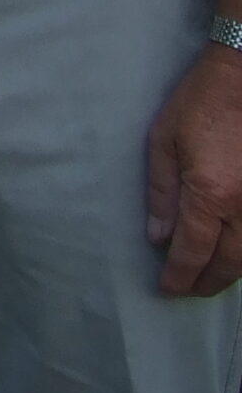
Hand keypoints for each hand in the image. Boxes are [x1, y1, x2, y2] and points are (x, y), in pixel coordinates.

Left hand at [147, 44, 241, 294]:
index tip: (167, 288)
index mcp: (211, 194)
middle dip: (207, 282)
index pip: (194, 251)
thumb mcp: (164, 140)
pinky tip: (237, 254)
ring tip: (210, 279)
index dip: (179, 274)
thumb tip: (158, 236)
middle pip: (229, 262)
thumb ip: (162, 192)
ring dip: (232, 273)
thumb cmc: (201, 101)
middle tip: (187, 290)